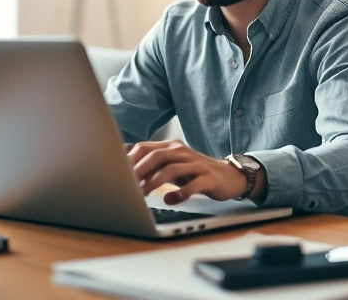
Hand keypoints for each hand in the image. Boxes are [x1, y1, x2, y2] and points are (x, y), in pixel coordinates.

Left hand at [126, 139, 246, 204]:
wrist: (229, 176)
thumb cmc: (196, 172)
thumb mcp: (173, 165)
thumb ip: (153, 163)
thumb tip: (125, 162)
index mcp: (172, 148)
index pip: (145, 148)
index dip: (130, 160)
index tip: (117, 174)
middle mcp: (183, 152)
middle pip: (157, 156)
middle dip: (139, 170)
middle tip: (128, 185)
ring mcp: (196, 164)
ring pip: (172, 169)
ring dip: (155, 182)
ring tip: (144, 194)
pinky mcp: (209, 178)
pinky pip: (194, 184)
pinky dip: (181, 193)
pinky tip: (171, 200)